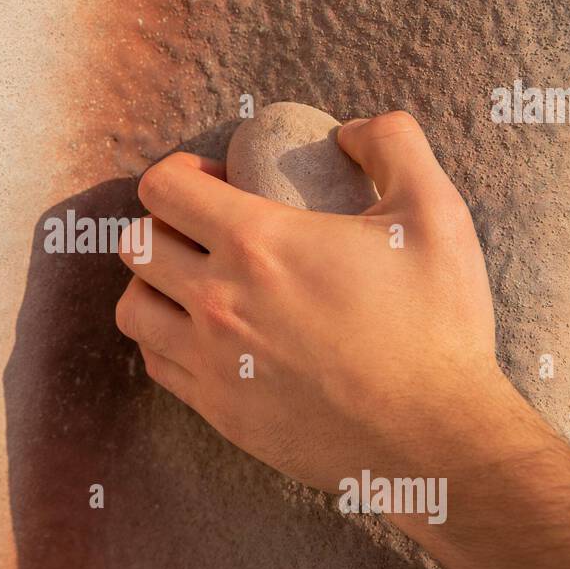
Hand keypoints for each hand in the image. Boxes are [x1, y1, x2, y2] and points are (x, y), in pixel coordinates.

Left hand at [115, 111, 505, 491]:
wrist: (434, 438)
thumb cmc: (436, 325)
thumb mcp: (435, 212)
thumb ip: (393, 144)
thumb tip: (350, 130)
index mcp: (257, 243)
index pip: (160, 189)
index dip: (179, 173)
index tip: (215, 182)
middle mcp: (218, 300)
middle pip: (134, 245)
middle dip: (163, 225)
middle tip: (206, 231)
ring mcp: (211, 361)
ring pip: (132, 307)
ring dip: (154, 285)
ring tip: (197, 283)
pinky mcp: (217, 409)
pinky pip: (155, 363)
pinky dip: (166, 340)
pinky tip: (207, 334)